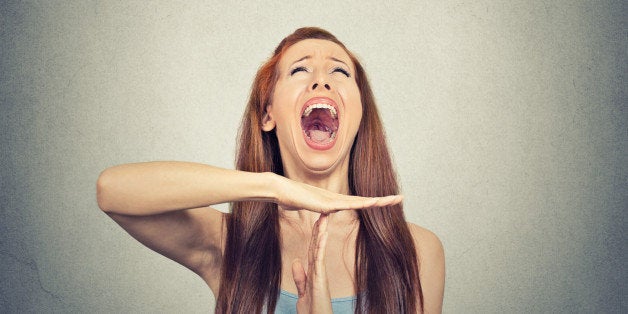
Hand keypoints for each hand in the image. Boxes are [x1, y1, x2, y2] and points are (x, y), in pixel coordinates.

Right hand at [273, 174, 402, 212]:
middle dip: (383, 200)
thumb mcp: (304, 206)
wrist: (279, 190)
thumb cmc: (289, 197)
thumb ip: (312, 208)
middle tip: (401, 198)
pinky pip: (347, 205)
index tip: (386, 201)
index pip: (358, 203)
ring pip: (360, 201)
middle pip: (364, 200)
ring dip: (378, 202)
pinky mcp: (326, 203)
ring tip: (394, 200)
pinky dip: (361, 203)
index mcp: (334, 202)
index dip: (372, 202)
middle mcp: (336, 199)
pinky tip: (372, 203)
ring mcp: (332, 200)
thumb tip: (312, 209)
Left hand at [292, 214, 332, 313]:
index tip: (317, 222)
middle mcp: (318, 271)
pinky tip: (324, 234)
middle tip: (323, 212)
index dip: (315, 235)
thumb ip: (300, 277)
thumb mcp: (302, 292)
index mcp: (313, 272)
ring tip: (324, 217)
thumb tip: (296, 261)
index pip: (313, 250)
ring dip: (322, 233)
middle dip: (320, 229)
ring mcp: (320, 274)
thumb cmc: (312, 312)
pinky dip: (322, 245)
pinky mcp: (320, 279)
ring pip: (320, 249)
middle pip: (318, 246)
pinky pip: (320, 258)